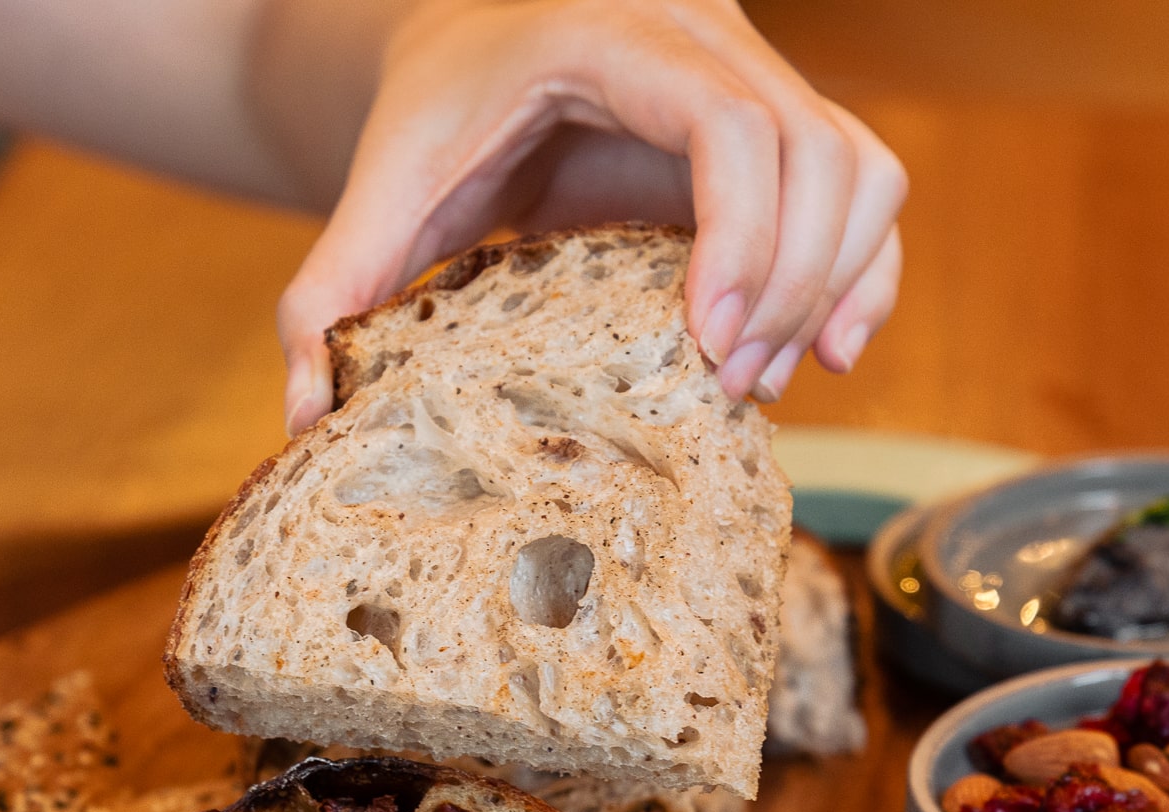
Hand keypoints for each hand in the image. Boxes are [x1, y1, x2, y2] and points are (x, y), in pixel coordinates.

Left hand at [277, 0, 906, 433]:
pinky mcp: (774, 124)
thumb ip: (333, 285)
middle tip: (729, 385)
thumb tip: (302, 418)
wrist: (475, 42)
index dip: (740, 239)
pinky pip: (865, 184)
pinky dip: (865, 269)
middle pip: (817, 153)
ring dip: (836, 282)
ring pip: (862, 167)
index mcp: (615, 38)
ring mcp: (754, 77)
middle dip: (791, 285)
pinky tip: (830, 352)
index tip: (707, 346)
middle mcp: (706, 41)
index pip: (728, 124)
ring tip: (765, 379)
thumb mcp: (384, 186)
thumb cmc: (435, 110)